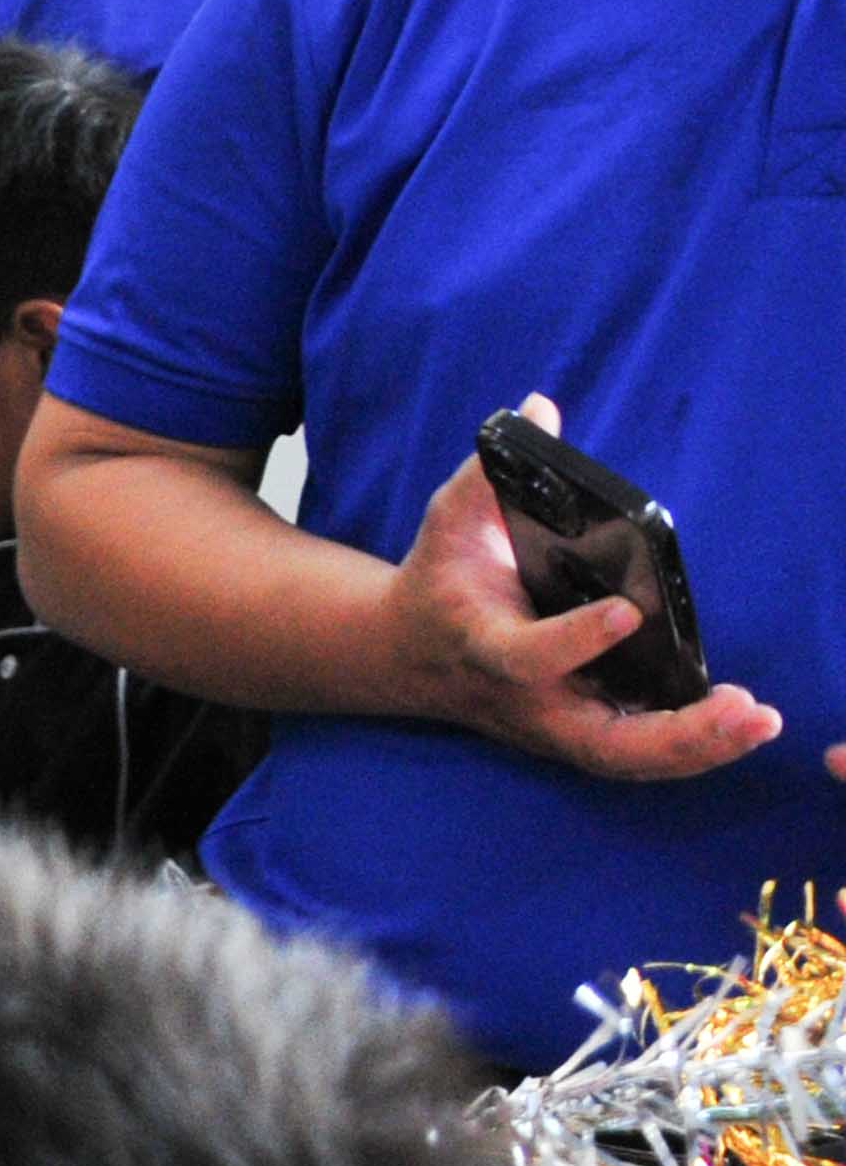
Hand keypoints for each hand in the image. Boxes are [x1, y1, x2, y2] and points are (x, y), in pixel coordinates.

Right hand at [389, 398, 783, 780]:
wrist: (406, 654)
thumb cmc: (438, 580)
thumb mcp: (446, 521)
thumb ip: (488, 472)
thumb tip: (540, 406)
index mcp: (484, 646)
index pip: (527, 657)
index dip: (573, 641)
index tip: (626, 612)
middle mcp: (522, 699)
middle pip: (597, 742)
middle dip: (673, 734)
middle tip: (741, 707)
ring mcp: (551, 725)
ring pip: (624, 759)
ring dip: (696, 748)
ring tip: (758, 719)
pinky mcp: (576, 732)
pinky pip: (636, 753)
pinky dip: (692, 749)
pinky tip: (743, 724)